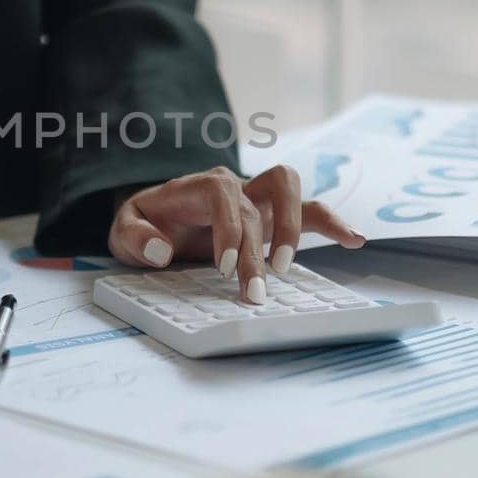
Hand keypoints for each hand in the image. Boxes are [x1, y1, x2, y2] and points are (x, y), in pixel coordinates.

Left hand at [107, 166, 365, 304]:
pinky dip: (332, 222)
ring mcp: (256, 199)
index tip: (225, 268)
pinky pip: (309, 210)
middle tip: (253, 292)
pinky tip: (355, 239)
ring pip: (289, 190)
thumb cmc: (143, 224)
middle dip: (259, 248)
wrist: (153, 218)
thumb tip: (160, 250)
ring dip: (295, 227)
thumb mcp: (122, 230)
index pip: (222, 195)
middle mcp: (232, 186)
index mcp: (197, 186)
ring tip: (286, 268)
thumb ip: (134, 237)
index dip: (229, 229)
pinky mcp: (273, 217)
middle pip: (257, 204)